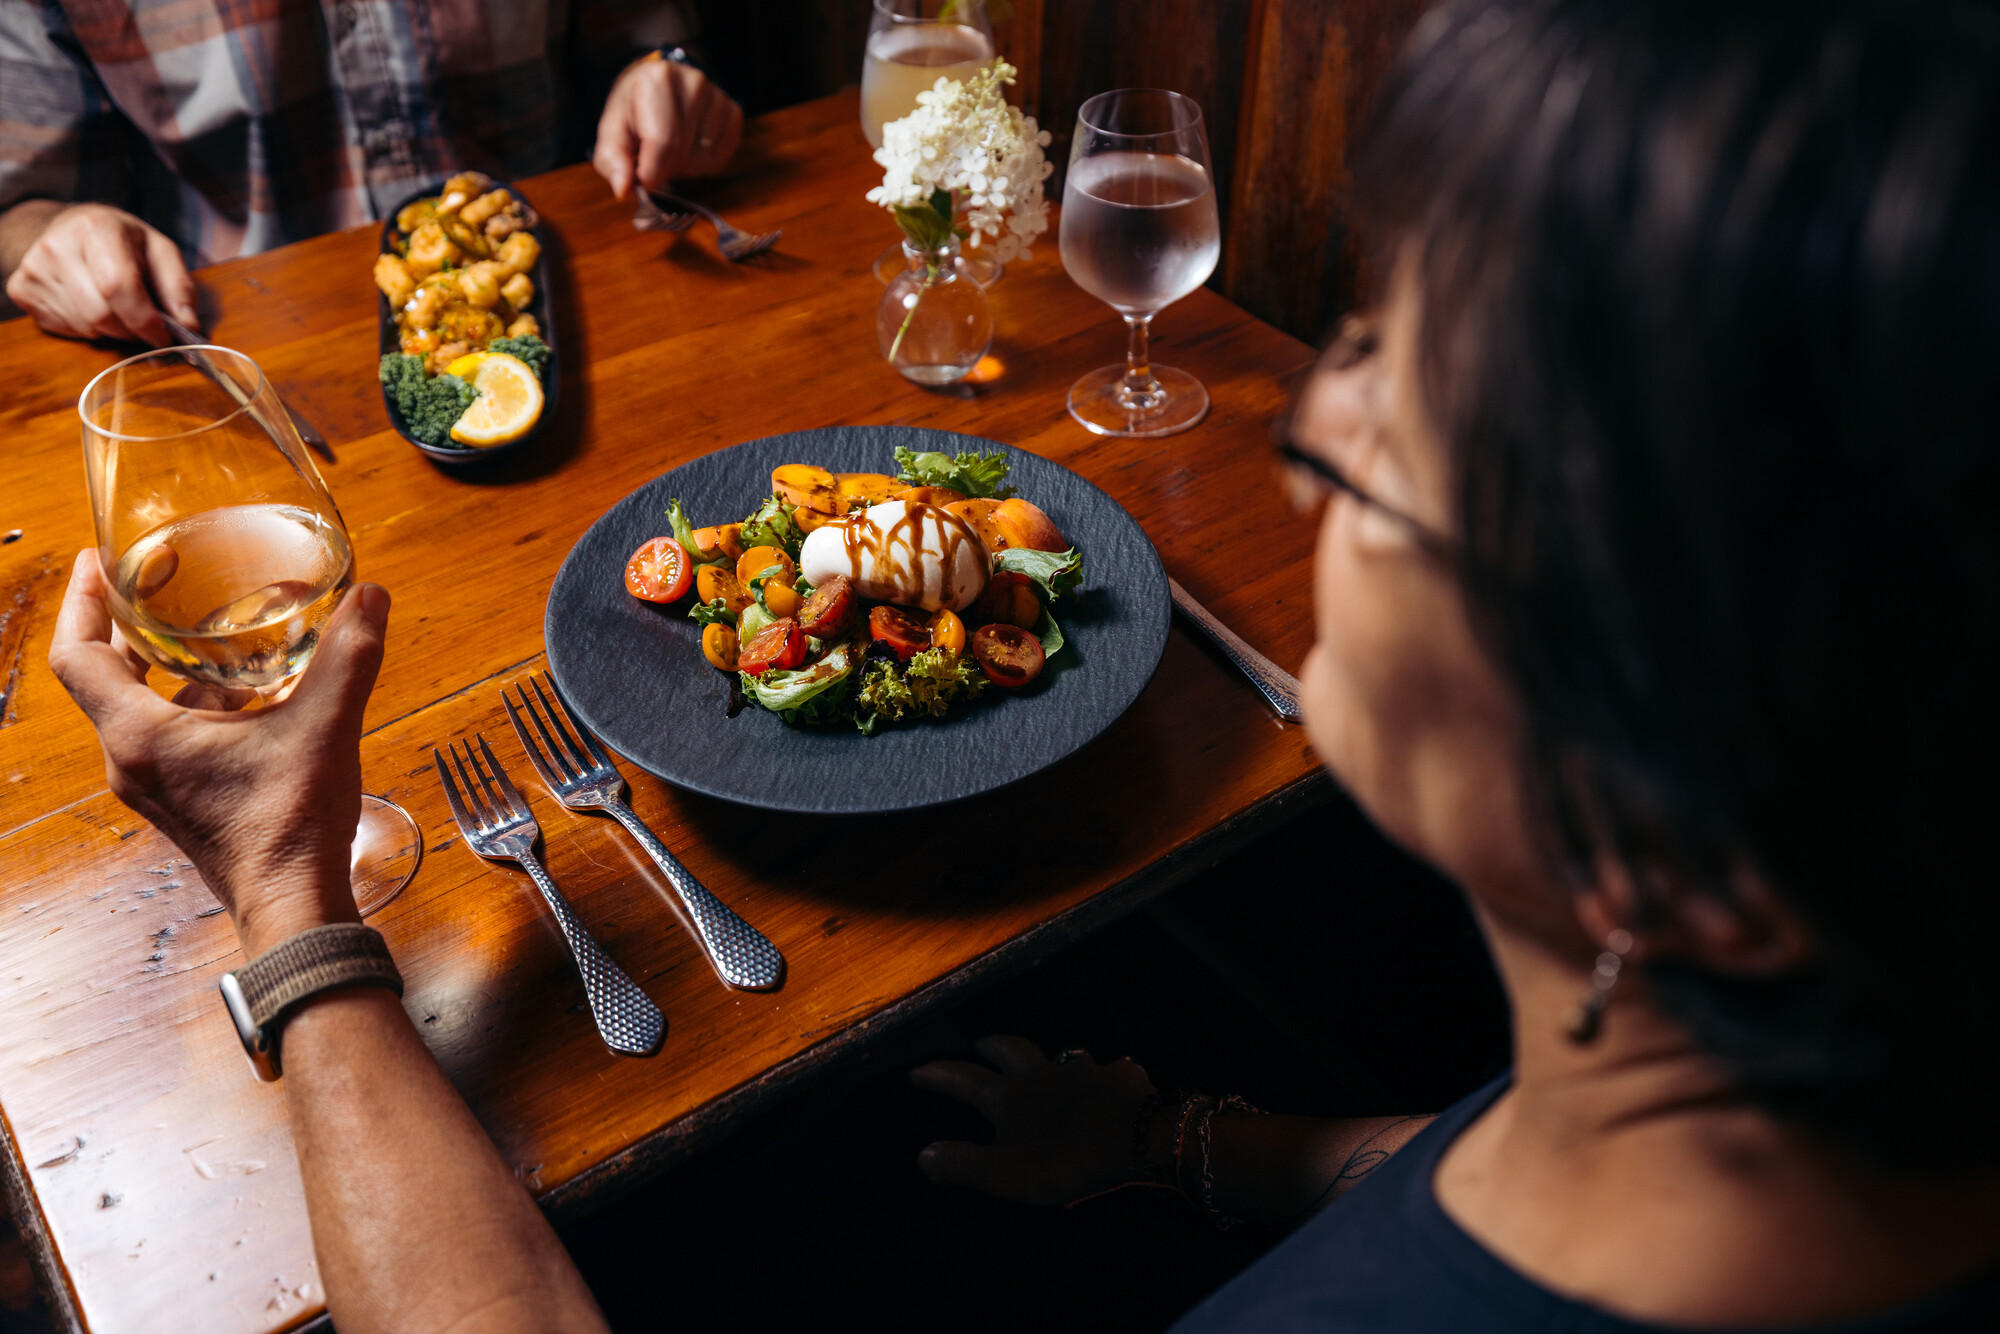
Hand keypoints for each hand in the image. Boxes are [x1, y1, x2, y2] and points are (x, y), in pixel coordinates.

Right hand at [3, 204, 197, 345]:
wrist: (69, 229)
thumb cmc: (122, 241)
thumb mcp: (159, 250)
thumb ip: (179, 287)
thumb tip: (189, 327)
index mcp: (95, 228)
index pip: (118, 286)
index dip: (145, 320)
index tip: (164, 336)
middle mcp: (56, 245)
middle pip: (100, 314)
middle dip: (130, 329)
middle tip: (143, 323)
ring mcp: (33, 268)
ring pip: (84, 326)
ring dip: (110, 330)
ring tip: (115, 306)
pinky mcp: (21, 289)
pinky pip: (65, 329)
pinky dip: (86, 328)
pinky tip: (90, 304)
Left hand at [47, 551, 389, 956]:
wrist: (294, 904)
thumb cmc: (289, 826)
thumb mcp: (324, 725)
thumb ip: (348, 655)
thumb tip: (370, 597)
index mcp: (141, 736)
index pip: (77, 656)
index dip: (81, 601)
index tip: (97, 563)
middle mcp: (132, 760)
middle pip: (105, 678)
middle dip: (129, 629)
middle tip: (156, 585)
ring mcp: (154, 785)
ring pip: (141, 709)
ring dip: (169, 670)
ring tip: (212, 634)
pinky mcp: (181, 800)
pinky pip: (169, 738)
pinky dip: (196, 706)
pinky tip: (251, 694)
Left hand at [593, 55, 743, 198]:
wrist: (658, 84)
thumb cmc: (634, 109)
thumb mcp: (613, 129)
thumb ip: (612, 160)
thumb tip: (623, 189)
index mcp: (658, 80)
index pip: (663, 144)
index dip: (651, 172)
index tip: (642, 176)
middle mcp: (694, 82)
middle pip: (683, 154)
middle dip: (667, 168)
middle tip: (654, 155)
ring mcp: (718, 97)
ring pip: (704, 160)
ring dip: (686, 166)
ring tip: (674, 146)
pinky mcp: (733, 112)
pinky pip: (721, 158)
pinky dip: (705, 162)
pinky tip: (691, 145)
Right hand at [911, 1035, 1158, 1205]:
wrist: (1133, 1140)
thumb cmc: (1064, 1159)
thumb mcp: (1004, 1173)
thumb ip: (962, 1164)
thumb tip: (923, 1154)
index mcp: (1010, 1096)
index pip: (965, 1080)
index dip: (940, 1074)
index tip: (918, 1070)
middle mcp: (1044, 1074)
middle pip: (1012, 1049)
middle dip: (993, 1046)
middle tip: (982, 1044)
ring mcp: (1086, 1072)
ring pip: (1064, 1054)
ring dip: (1054, 1057)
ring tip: (1053, 1062)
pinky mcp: (1122, 1079)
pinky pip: (1113, 1070)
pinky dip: (1108, 1074)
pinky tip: (1114, 1076)